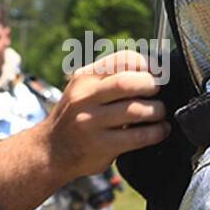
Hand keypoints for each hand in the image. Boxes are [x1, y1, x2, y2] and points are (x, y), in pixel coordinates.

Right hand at [0, 51, 168, 209]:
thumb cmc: (75, 117)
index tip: (158, 73)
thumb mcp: (83, 90)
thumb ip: (110, 79)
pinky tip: (159, 131)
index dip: (147, 64)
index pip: (122, 59)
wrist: (50, 151)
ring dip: (156, 111)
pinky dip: (155, 132)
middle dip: (151, 85)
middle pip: (128, 82)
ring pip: (135, 110)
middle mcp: (85, 97)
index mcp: (84, 78)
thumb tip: (154, 72)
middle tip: (158, 93)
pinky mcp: (100, 145)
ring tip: (159, 113)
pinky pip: (137, 136)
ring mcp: (91, 122)